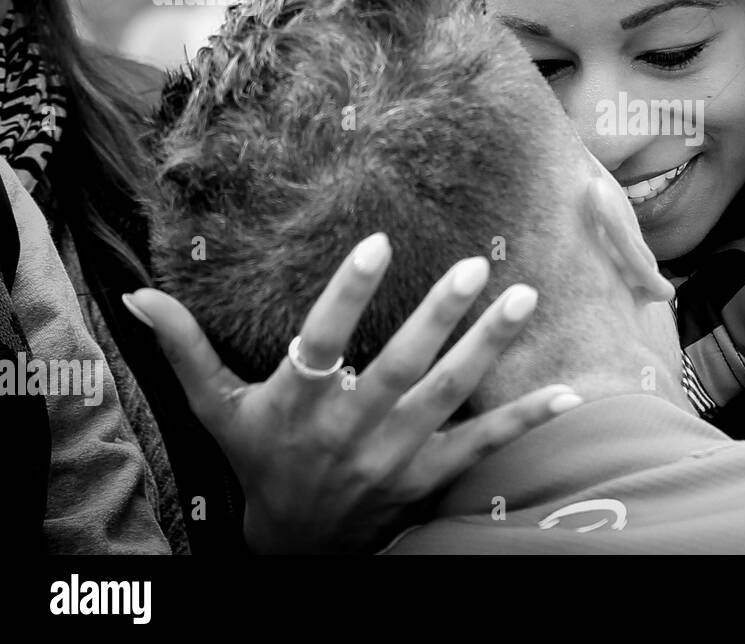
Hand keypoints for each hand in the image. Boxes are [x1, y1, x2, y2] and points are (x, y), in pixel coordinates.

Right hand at [123, 233, 581, 552]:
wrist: (297, 545)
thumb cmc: (260, 461)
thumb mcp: (219, 409)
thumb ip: (185, 349)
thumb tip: (137, 295)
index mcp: (299, 402)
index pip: (323, 338)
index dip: (348, 292)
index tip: (378, 242)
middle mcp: (351, 426)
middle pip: (400, 365)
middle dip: (439, 316)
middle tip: (474, 266)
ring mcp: (396, 452)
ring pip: (448, 393)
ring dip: (488, 347)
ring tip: (524, 297)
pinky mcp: (429, 473)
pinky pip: (482, 443)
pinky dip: (524, 419)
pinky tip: (565, 390)